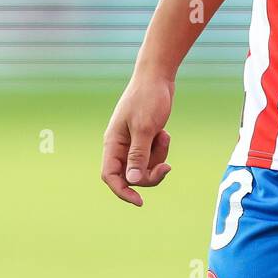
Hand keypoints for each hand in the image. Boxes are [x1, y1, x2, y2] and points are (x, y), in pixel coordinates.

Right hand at [101, 70, 174, 205]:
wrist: (158, 77)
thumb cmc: (148, 98)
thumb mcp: (145, 128)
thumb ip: (138, 155)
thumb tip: (132, 181)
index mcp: (113, 143)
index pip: (111, 176)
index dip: (123, 192)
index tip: (140, 201)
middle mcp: (120, 145)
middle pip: (132, 176)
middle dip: (150, 173)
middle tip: (167, 167)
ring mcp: (133, 142)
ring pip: (144, 166)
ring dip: (158, 157)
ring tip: (164, 136)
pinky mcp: (145, 138)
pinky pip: (153, 155)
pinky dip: (161, 148)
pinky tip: (164, 132)